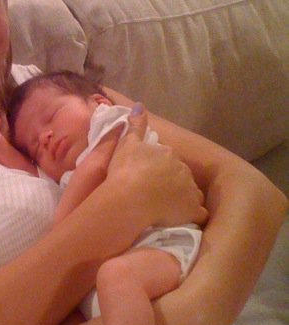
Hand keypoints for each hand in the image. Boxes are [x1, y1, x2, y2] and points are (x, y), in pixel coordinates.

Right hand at [107, 103, 207, 227]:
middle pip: (181, 176)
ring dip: (184, 199)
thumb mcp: (126, 144)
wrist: (130, 197)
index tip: (149, 178)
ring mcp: (190, 190)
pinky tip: (182, 219)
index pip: (169, 160)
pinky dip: (193, 216)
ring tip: (168, 209)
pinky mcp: (193, 210)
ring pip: (191, 194)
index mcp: (168, 154)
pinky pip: (198, 214)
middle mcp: (183, 169)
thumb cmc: (126, 170)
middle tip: (156, 194)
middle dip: (174, 183)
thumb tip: (139, 105)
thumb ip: (135, 125)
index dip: (160, 169)